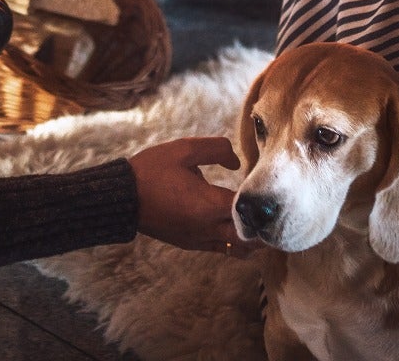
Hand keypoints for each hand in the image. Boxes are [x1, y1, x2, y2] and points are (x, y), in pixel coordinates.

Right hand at [128, 137, 260, 254]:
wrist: (122, 197)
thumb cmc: (152, 170)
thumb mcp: (183, 149)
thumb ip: (216, 149)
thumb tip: (237, 162)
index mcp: (207, 206)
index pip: (247, 211)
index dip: (261, 202)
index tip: (268, 188)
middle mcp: (206, 229)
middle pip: (249, 240)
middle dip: (264, 228)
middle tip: (276, 213)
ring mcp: (198, 240)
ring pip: (238, 250)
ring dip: (252, 238)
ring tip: (259, 220)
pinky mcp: (190, 243)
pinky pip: (222, 248)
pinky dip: (235, 241)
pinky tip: (237, 224)